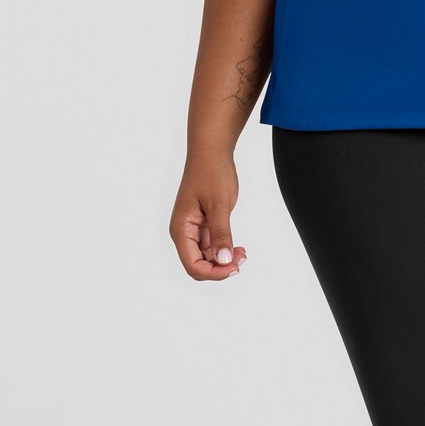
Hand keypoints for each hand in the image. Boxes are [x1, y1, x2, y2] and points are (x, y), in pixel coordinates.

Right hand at [170, 145, 249, 279]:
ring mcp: (194, 230)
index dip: (213, 272)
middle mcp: (184, 233)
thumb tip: (224, 260)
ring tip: (243, 253)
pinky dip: (225, 250)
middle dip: (219, 269)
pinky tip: (239, 248)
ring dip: (224, 261)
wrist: (211, 153)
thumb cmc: (211, 173)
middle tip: (242, 259)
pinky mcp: (204, 226)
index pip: (192, 265)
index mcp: (181, 229)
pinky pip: (212, 247)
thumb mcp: (219, 205)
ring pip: (207, 258)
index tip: (234, 267)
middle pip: (198, 265)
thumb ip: (220, 234)